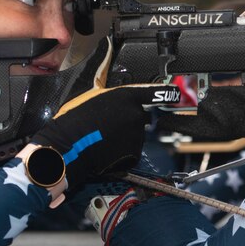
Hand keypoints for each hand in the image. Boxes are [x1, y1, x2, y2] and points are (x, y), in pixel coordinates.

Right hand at [28, 83, 178, 200]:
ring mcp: (137, 135)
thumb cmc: (73, 121)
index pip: (155, 92)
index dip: (167, 92)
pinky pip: (130, 153)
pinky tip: (105, 151)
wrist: (67, 147)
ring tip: (101, 138)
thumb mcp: (91, 96)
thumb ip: (111, 93)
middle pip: (140, 117)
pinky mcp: (133, 153)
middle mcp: (137, 114)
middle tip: (106, 126)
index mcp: (128, 97)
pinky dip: (121, 154)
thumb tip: (115, 91)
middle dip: (128, 122)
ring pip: (134, 136)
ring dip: (122, 138)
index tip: (177, 92)